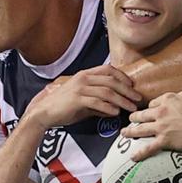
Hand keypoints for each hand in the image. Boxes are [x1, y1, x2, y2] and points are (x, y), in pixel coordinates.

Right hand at [25, 65, 141, 129]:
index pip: (108, 69)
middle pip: (111, 81)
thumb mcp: (83, 100)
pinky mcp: (77, 99)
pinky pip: (97, 102)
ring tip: (131, 108)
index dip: (123, 76)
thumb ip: (99, 102)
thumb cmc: (64, 107)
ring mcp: (80, 88)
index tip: (132, 85)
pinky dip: (108, 107)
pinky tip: (116, 112)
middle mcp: (83, 78)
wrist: (44, 113)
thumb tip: (115, 108)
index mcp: (85, 74)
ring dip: (122, 100)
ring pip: (107, 92)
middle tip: (138, 98)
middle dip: (127, 90)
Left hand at [122, 88, 181, 160]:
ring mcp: (161, 126)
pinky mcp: (164, 140)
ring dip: (130, 132)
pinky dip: (140, 153)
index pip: (154, 103)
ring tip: (124, 134)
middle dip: (135, 117)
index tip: (151, 110)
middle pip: (142, 114)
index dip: (151, 107)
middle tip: (131, 119)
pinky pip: (148, 148)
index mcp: (169, 99)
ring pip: (140, 129)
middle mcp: (161, 112)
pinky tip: (133, 157)